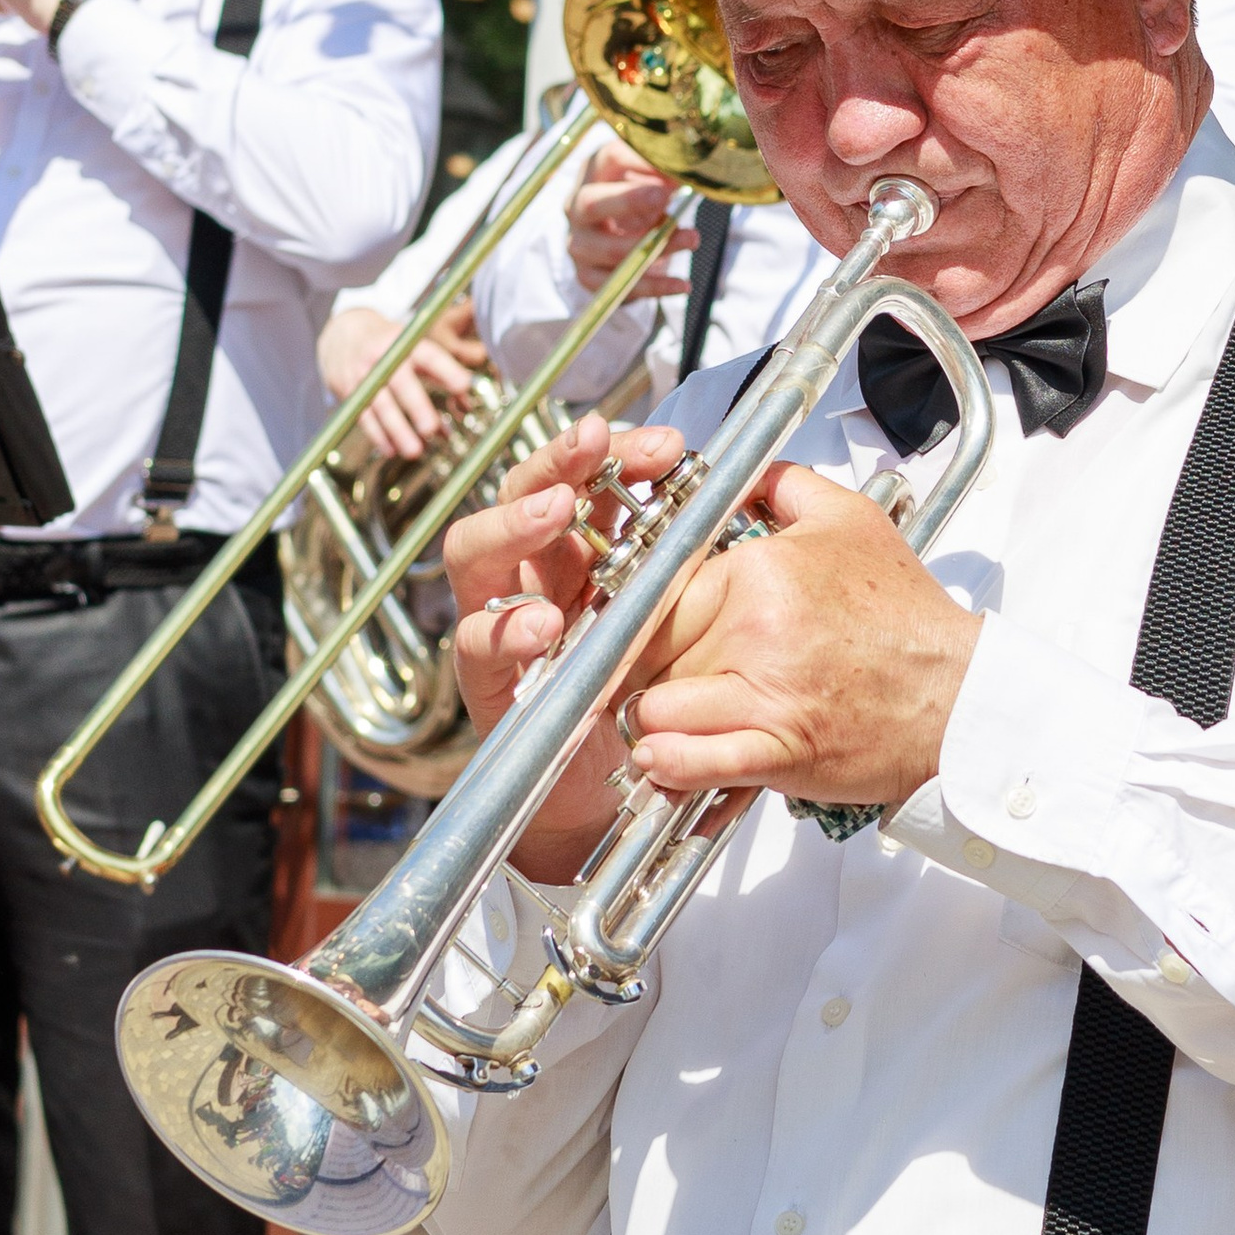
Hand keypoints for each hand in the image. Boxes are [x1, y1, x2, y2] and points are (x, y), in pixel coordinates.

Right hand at [316, 295, 484, 460]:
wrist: (344, 334)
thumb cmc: (392, 347)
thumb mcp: (415, 349)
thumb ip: (442, 373)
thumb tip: (466, 405)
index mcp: (406, 343)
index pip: (429, 356)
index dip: (447, 370)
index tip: (464, 385)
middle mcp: (384, 357)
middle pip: (401, 383)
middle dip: (416, 406)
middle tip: (431, 429)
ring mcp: (365, 374)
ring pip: (381, 405)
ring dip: (397, 430)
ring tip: (415, 451)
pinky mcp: (350, 391)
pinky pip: (364, 416)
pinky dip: (378, 435)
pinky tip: (391, 450)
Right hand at [443, 410, 690, 882]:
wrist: (597, 791)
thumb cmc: (636, 698)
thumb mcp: (671, 625)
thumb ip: (690, 573)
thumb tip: (758, 506)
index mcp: (578, 553)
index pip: (586, 481)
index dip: (620, 455)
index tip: (669, 445)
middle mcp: (531, 576)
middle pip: (522, 493)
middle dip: (558, 462)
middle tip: (596, 443)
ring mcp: (499, 623)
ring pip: (476, 551)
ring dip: (514, 524)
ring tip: (555, 511)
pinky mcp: (486, 680)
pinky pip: (477, 644)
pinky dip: (506, 628)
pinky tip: (541, 622)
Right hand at [568, 140, 690, 301]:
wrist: (616, 241)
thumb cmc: (638, 202)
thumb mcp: (650, 181)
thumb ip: (666, 175)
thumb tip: (690, 169)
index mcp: (592, 173)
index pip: (609, 159)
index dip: (639, 160)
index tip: (670, 166)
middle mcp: (577, 207)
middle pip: (591, 203)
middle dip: (628, 201)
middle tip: (663, 197)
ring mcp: (579, 244)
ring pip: (611, 250)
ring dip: (655, 247)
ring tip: (692, 239)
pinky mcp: (588, 276)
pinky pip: (620, 286)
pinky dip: (655, 286)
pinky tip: (683, 284)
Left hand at [625, 460, 980, 816]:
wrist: (958, 695)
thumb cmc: (907, 617)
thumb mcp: (851, 521)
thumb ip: (785, 485)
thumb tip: (745, 473)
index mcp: (760, 572)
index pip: (659, 592)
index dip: (640, 615)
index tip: (636, 630)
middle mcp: (756, 631)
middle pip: (651, 651)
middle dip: (643, 666)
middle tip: (649, 674)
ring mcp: (766, 695)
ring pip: (659, 707)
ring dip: (652, 717)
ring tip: (661, 715)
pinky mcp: (779, 752)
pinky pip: (695, 760)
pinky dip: (670, 763)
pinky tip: (661, 757)